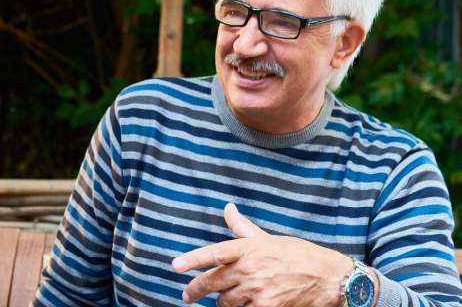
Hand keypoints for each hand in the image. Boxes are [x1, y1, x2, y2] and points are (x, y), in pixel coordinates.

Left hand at [171, 203, 352, 306]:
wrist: (330, 278)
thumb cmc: (298, 255)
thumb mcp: (269, 238)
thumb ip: (243, 228)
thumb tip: (227, 208)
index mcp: (250, 248)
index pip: (215, 253)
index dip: (193, 259)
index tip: (175, 266)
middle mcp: (251, 269)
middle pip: (212, 282)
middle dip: (194, 291)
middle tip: (186, 295)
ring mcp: (259, 290)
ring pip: (225, 302)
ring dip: (222, 304)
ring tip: (224, 302)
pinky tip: (244, 306)